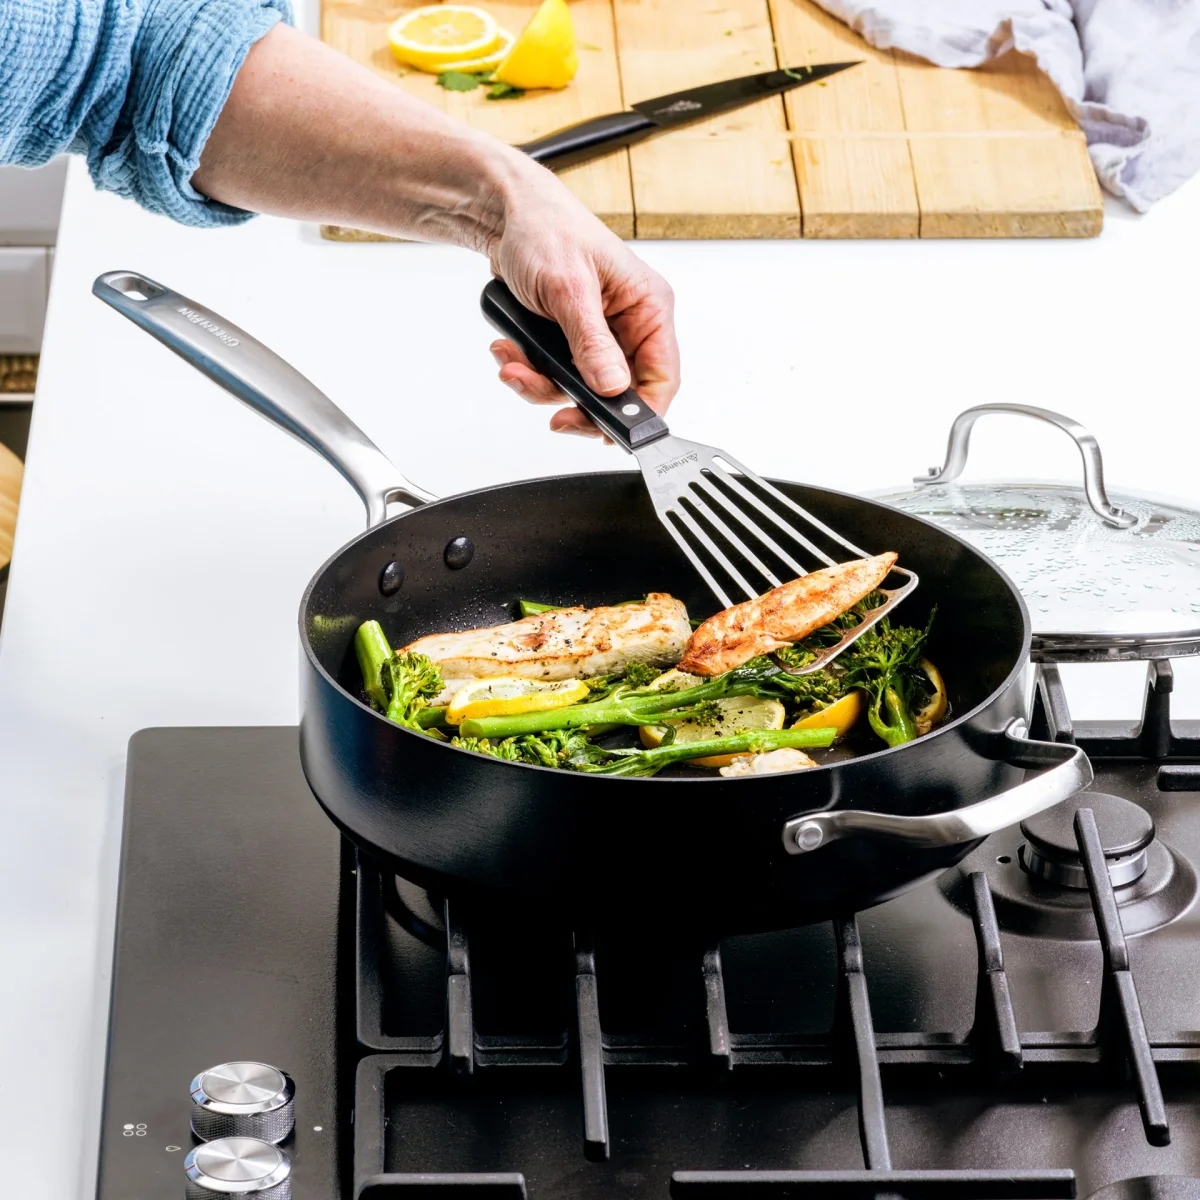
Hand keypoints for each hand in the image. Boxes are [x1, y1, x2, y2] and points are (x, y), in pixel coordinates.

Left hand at [485, 160, 677, 437]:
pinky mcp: (570, 341)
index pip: (661, 377)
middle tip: (555, 414)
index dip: (640, 413)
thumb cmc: (545, 229)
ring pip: (580, 390)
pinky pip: (556, 376)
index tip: (610, 433)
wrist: (503, 215)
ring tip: (513, 366)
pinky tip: (509, 351)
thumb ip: (592, 343)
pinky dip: (529, 372)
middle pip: (617, 393)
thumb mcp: (568, 288)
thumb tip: (612, 386)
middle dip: (577, 402)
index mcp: (647, 307)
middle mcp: (629, 325)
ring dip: (542, 386)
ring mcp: (599, 336)